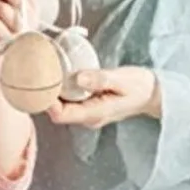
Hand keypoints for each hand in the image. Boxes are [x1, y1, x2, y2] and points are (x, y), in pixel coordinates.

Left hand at [46, 67, 161, 128]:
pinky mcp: (87, 105)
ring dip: (51, 91)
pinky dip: (60, 89)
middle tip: (36, 74)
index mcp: (94, 114)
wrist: (153, 93)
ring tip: (43, 72)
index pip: (61, 115)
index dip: (47, 102)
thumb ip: (101, 79)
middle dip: (44, 95)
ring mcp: (87, 112)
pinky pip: (68, 100)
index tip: (39, 84)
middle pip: (56, 111)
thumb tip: (79, 78)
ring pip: (61, 105)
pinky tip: (56, 75)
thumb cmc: (140, 86)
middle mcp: (87, 117)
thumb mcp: (124, 79)